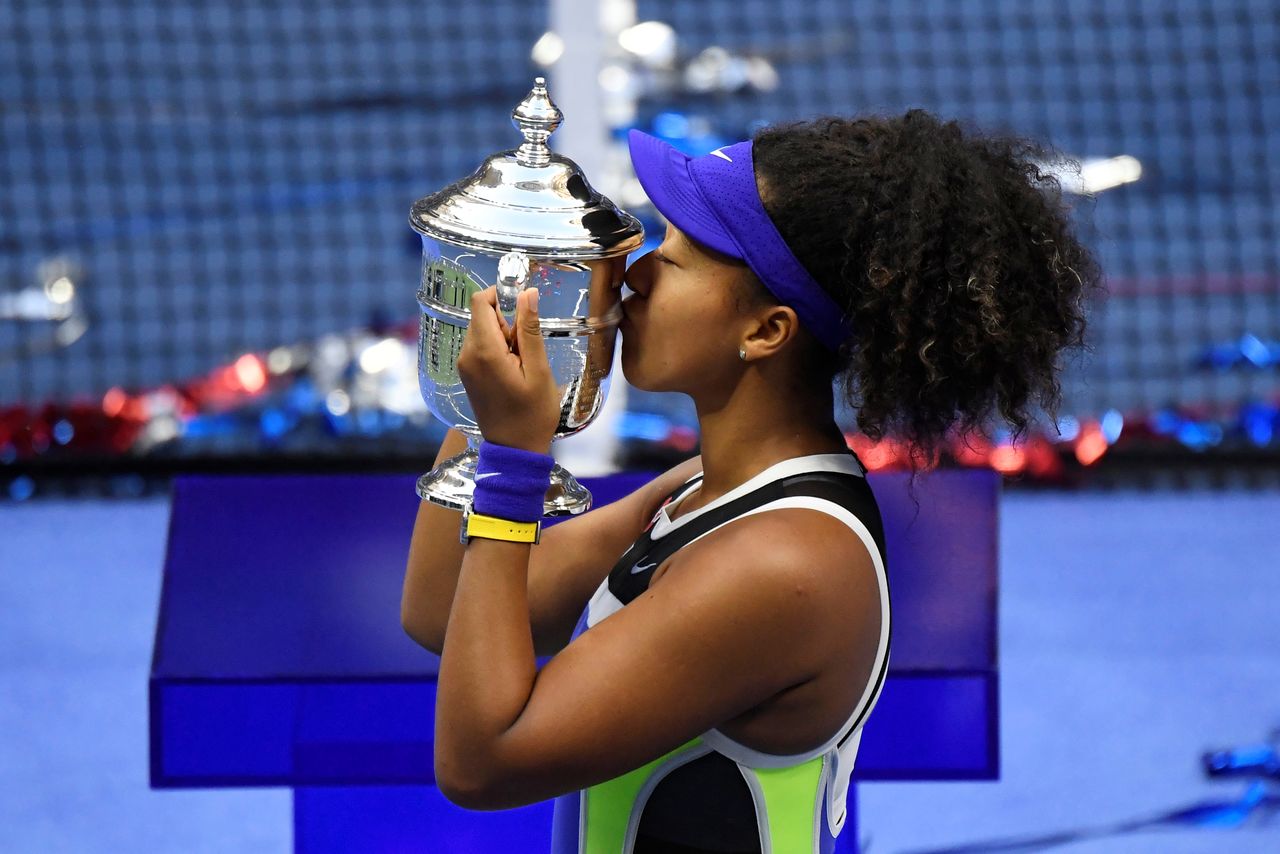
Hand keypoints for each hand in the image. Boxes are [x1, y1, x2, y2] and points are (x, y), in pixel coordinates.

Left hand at [457, 286, 559, 453]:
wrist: (514, 451)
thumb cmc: (532, 415)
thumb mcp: (538, 371)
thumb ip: (530, 330)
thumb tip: (528, 294)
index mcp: (483, 351)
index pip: (480, 302)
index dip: (501, 294)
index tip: (525, 305)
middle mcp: (467, 355)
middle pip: (482, 315)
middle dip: (507, 321)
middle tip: (528, 348)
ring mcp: (465, 366)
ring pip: (483, 331)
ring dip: (505, 336)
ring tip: (523, 363)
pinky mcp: (468, 374)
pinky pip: (481, 347)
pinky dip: (499, 349)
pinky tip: (514, 370)